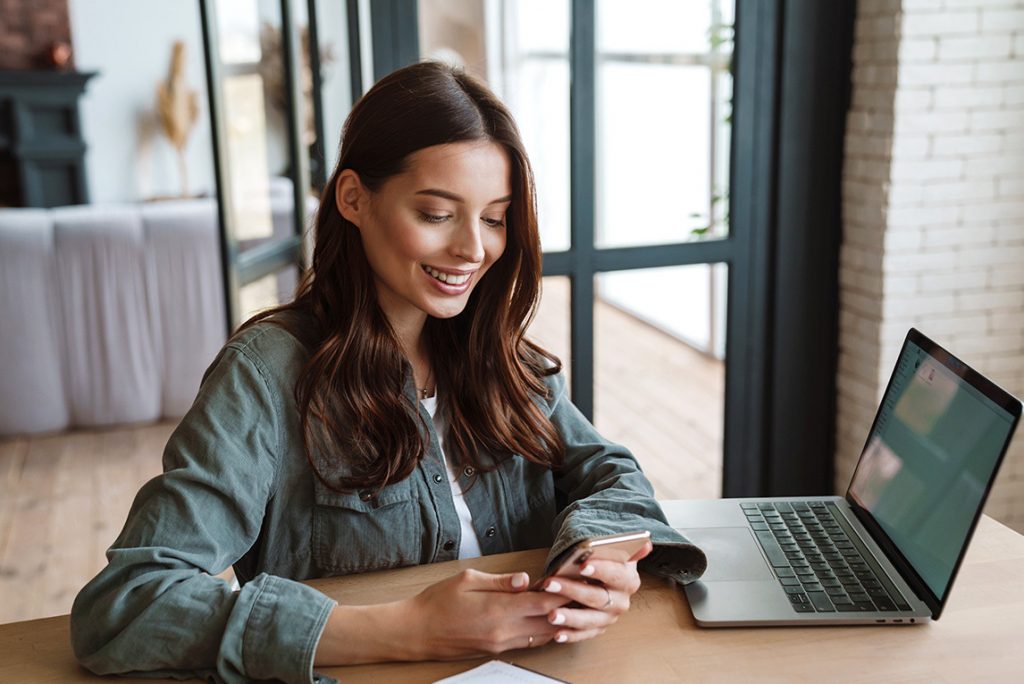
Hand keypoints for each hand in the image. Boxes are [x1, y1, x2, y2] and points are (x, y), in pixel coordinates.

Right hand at [407, 569, 572, 658]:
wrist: (417, 632)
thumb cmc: (437, 602)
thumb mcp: (467, 580)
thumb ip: (500, 581)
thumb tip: (525, 579)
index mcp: (498, 609)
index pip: (543, 603)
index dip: (563, 593)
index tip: (575, 581)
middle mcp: (504, 631)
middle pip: (548, 622)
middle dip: (567, 608)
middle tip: (581, 594)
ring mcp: (501, 644)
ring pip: (541, 636)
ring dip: (557, 622)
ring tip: (571, 606)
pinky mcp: (496, 650)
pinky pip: (527, 642)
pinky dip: (542, 631)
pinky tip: (547, 621)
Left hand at [539, 540, 652, 643]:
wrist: (603, 580)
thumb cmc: (603, 562)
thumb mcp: (613, 552)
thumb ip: (625, 548)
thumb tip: (645, 544)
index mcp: (628, 580)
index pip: (615, 574)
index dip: (600, 570)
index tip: (582, 565)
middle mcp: (622, 602)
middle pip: (598, 597)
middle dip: (572, 590)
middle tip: (551, 584)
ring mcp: (609, 618)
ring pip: (590, 619)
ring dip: (570, 617)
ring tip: (552, 615)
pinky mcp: (598, 629)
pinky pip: (584, 635)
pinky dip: (571, 635)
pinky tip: (557, 634)